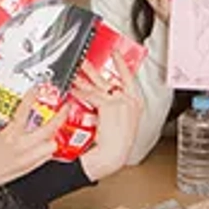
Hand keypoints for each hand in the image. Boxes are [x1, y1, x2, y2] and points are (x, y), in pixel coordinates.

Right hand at [0, 89, 66, 197]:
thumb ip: (0, 122)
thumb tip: (8, 112)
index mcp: (9, 137)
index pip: (23, 113)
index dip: (31, 99)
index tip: (36, 90)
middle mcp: (21, 148)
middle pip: (48, 130)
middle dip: (59, 117)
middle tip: (64, 108)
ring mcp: (27, 159)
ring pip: (51, 146)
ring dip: (53, 136)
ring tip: (52, 128)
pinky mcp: (29, 168)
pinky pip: (46, 157)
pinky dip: (47, 149)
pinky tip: (45, 144)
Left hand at [75, 57, 143, 181]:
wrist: (113, 155)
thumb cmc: (116, 145)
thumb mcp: (120, 122)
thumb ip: (114, 107)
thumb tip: (101, 97)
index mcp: (135, 103)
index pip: (128, 78)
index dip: (121, 64)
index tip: (115, 54)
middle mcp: (129, 101)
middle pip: (109, 80)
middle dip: (94, 70)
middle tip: (85, 60)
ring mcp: (120, 102)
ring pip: (97, 86)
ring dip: (83, 79)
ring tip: (74, 72)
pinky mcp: (109, 106)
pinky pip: (90, 96)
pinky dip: (79, 92)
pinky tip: (72, 89)